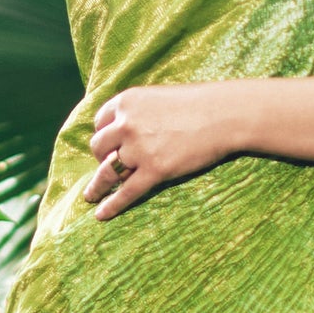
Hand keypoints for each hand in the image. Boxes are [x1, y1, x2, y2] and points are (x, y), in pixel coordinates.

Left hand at [84, 85, 243, 218]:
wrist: (224, 114)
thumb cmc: (198, 104)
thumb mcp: (159, 98)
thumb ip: (140, 112)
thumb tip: (128, 132)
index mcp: (127, 102)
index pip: (100, 122)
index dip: (103, 134)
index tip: (107, 145)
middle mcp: (127, 124)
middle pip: (98, 146)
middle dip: (101, 158)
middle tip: (109, 166)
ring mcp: (139, 148)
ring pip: (107, 171)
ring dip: (96, 186)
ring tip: (90, 196)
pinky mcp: (155, 169)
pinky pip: (126, 192)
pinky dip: (111, 205)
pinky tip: (101, 214)